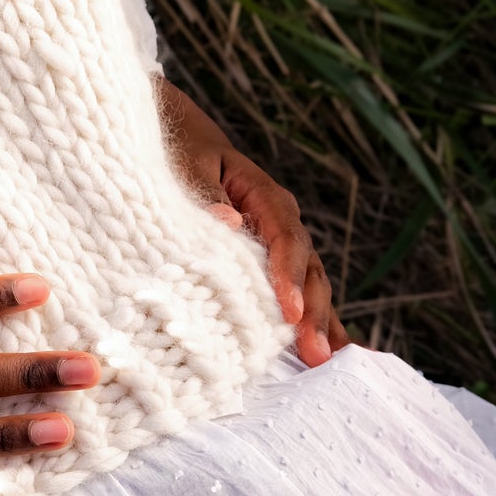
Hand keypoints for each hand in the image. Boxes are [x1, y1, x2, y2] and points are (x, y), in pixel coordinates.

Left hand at [157, 79, 349, 366]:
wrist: (168, 132)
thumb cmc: (172, 147)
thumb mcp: (183, 164)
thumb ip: (203, 194)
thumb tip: (229, 223)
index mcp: (260, 193)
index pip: (283, 235)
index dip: (287, 275)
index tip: (287, 311)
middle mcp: (275, 220)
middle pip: (306, 267)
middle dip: (312, 312)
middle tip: (315, 354)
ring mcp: (273, 243)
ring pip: (307, 283)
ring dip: (318, 323)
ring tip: (327, 363)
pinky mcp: (262, 262)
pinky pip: (289, 291)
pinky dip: (307, 321)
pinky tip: (325, 352)